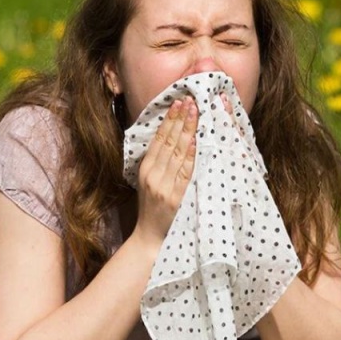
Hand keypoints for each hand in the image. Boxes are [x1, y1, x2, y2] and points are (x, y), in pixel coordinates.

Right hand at [132, 96, 197, 246]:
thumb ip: (157, 163)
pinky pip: (185, 172)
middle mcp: (152, 175)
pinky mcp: (174, 197)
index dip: (169, 120)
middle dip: (180, 119)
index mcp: (145, 169)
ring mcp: (163, 186)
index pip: (159, 139)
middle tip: (190, 101)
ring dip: (187, 131)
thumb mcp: (148, 182)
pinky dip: (190, 156)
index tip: (178, 103)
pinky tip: (195, 141)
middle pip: (168, 142)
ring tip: (195, 113)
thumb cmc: (151, 209)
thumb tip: (170, 138)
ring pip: (177, 153)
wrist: (149, 237)